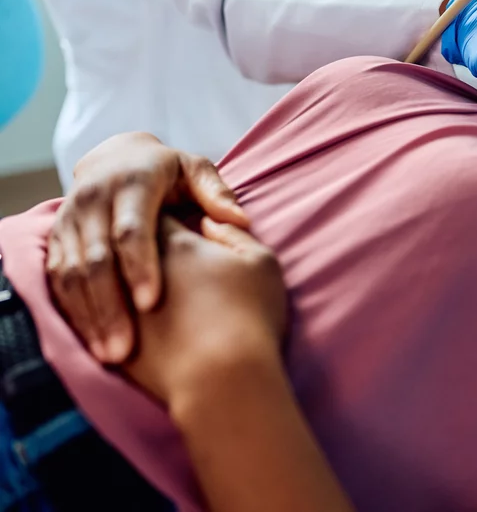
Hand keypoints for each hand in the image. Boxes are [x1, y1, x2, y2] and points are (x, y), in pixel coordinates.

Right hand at [46, 132, 248, 363]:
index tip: (152, 302)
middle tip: (126, 347)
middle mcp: (94, 200)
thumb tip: (241, 220)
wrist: (116, 157)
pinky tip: (93, 341)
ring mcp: (70, 220)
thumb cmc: (169, 171)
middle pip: (96, 258)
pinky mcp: (57, 238)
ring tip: (112, 354)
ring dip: (89, 315)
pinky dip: (73, 311)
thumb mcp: (195, 169)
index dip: (139, 266)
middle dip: (110, 305)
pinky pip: (57, 279)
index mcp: (132, 183)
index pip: (131, 230)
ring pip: (71, 273)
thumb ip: (217, 194)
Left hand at [123, 216, 286, 408]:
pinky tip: (134, 327)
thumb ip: (233, 233)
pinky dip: (110, 320)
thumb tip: (209, 223)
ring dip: (122, 286)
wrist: (221, 380)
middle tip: (166, 261)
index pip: (158, 212)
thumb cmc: (249, 316)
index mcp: (173, 243)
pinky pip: (98, 323)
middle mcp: (136, 269)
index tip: (184, 225)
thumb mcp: (261, 262)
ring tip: (151, 299)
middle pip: (126, 246)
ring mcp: (118, 308)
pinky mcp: (111, 343)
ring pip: (106, 286)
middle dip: (141, 249)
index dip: (170, 215)